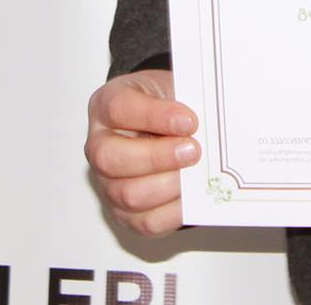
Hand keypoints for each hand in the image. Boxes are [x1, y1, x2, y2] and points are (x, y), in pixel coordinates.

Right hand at [84, 69, 197, 235]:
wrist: (168, 126)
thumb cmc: (166, 106)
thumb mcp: (171, 87)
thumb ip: (184, 99)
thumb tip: (210, 121)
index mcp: (106, 106)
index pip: (118, 109)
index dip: (155, 116)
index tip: (189, 120)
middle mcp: (100, 145)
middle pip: (110, 158)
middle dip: (158, 157)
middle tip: (193, 150)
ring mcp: (108, 182)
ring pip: (128, 194)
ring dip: (169, 185)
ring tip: (195, 173)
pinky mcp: (125, 213)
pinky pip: (146, 222)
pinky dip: (174, 211)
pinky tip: (191, 194)